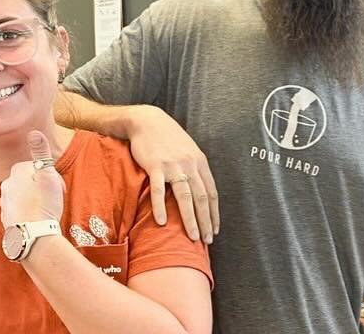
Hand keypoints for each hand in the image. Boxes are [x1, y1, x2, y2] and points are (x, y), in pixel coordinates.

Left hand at [0, 132, 64, 227]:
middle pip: (28, 180)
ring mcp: (3, 204)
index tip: (56, 184)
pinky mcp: (5, 219)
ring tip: (46, 209)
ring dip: (33, 199)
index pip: (35, 166)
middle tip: (53, 196)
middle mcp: (6, 186)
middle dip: (40, 186)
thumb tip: (33, 132)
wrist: (33, 236)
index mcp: (16, 172)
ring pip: (23, 195)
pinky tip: (37, 218)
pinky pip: (19, 209)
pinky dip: (27, 211)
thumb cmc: (44, 203)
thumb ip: (41, 151)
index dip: (48, 173)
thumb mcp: (48, 174)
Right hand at [124, 106, 219, 243]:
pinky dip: (161, 207)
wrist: (148, 122)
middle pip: (201, 197)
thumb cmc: (168, 139)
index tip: (215, 231)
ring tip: (192, 238)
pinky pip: (159, 190)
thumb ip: (193, 170)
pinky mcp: (155, 166)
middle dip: (205, 221)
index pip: (212, 192)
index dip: (214, 213)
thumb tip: (198, 194)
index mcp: (200, 162)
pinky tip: (162, 223)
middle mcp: (190, 164)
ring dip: (190, 219)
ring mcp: (173, 165)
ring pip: (185, 196)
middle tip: (206, 241)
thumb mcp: (187, 152)